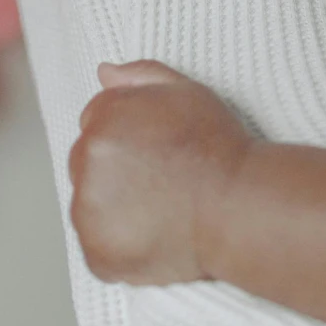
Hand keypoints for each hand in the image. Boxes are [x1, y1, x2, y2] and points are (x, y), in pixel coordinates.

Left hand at [68, 61, 252, 284]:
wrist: (240, 208)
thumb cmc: (219, 149)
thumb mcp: (187, 93)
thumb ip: (140, 76)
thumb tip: (103, 72)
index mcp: (104, 119)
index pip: (95, 122)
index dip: (128, 136)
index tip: (157, 151)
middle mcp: (87, 162)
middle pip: (86, 164)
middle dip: (114, 172)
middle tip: (161, 183)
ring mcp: (88, 211)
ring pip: (89, 207)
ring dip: (114, 210)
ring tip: (160, 210)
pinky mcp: (97, 253)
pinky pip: (98, 247)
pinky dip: (120, 246)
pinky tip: (155, 236)